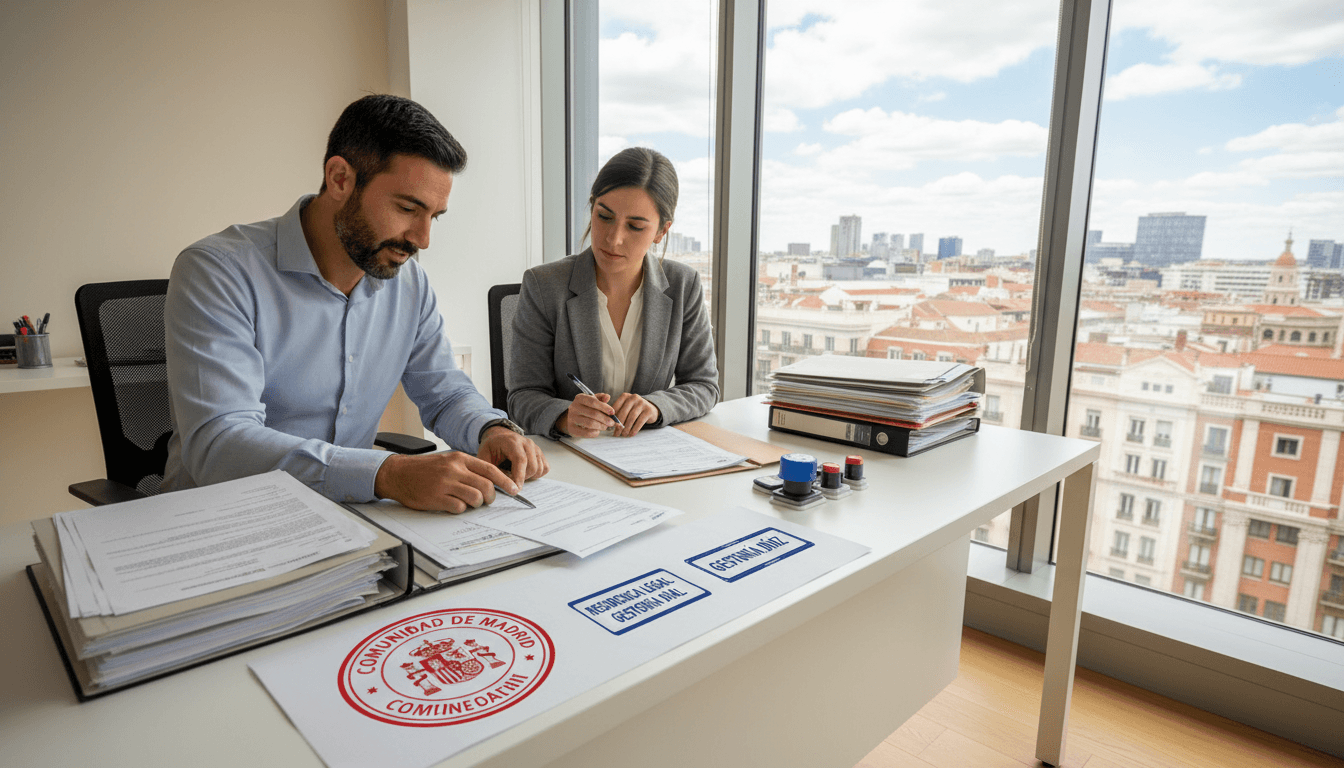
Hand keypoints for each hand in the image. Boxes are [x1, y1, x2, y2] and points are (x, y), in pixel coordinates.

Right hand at [374, 451, 512, 512]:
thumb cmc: (424, 469)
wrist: (398, 473)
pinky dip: (460, 509)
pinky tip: (453, 505)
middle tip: (487, 501)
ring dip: (476, 504)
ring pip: (475, 498)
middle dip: (491, 497)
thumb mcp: (447, 460)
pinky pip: (459, 508)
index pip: (490, 469)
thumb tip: (489, 481)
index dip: (504, 481)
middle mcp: (454, 470)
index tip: (513, 489)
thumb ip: (467, 468)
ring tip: (469, 503)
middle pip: (486, 486)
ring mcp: (445, 484)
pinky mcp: (437, 498)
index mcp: (459, 459)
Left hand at [477, 426, 548, 485]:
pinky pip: (545, 468)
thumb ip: (493, 472)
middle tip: (511, 480)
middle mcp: (527, 443)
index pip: (521, 460)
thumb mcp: (484, 458)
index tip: (515, 490)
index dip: (519, 477)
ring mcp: (535, 448)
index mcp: (512, 442)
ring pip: (540, 469)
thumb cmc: (491, 447)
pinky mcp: (540, 453)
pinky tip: (525, 472)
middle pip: (532, 466)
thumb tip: (505, 486)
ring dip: (529, 477)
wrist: (499, 437)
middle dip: (523, 479)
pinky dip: (537, 474)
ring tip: (516, 474)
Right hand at [556, 392, 617, 437]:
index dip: (604, 407)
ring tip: (605, 426)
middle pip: (593, 414)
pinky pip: (586, 433)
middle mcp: (574, 407)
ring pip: (590, 424)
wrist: (572, 417)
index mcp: (580, 398)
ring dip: (601, 426)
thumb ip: (601, 398)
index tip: (612, 412)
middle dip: (605, 419)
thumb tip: (607, 397)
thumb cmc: (585, 408)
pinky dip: (595, 433)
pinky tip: (597, 431)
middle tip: (612, 423)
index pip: (593, 402)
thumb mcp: (592, 400)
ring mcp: (572, 418)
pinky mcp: (572, 429)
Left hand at [610, 392, 658, 436]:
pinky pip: (640, 421)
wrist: (651, 409)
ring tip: (624, 435)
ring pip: (632, 417)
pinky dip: (635, 429)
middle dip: (619, 425)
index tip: (610, 426)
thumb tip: (609, 424)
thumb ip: (618, 413)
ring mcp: (642, 403)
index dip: (612, 418)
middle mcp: (633, 397)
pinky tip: (631, 434)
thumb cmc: (634, 410)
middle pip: (624, 412)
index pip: (616, 407)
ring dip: (626, 428)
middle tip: (616, 434)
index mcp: (625, 396)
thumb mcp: (626, 408)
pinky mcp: (648, 410)